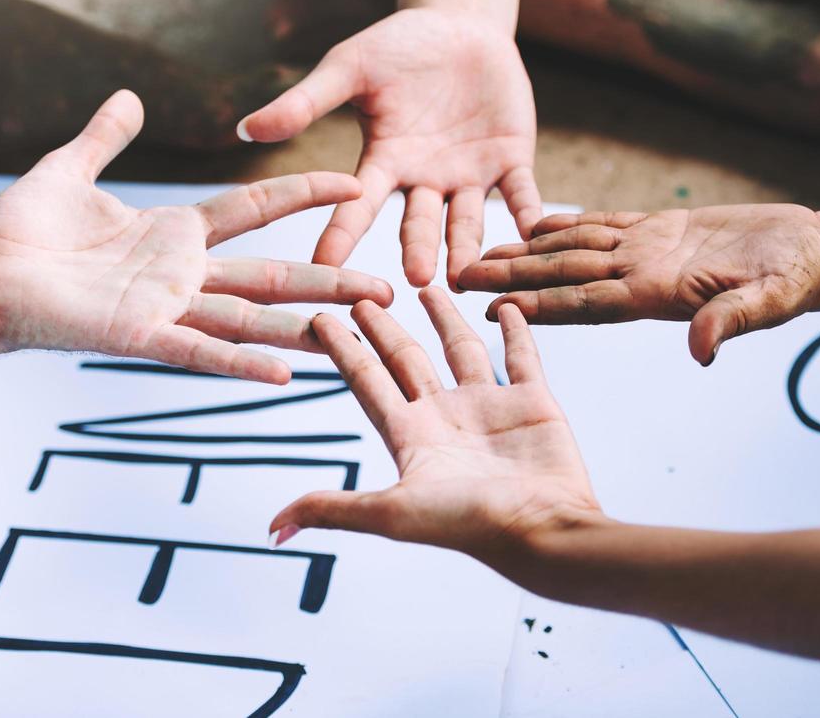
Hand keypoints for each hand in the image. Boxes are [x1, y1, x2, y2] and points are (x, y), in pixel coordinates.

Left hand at [0, 90, 393, 383]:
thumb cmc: (16, 233)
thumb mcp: (68, 171)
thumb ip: (104, 138)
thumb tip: (129, 98)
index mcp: (175, 234)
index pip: (258, 209)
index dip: (305, 192)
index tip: (353, 177)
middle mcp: (183, 275)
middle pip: (274, 274)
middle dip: (332, 278)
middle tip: (389, 284)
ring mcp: (167, 308)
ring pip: (252, 317)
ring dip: (308, 324)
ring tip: (362, 325)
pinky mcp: (140, 336)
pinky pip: (200, 353)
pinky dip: (242, 365)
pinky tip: (288, 374)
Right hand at [237, 9, 541, 288]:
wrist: (459, 26)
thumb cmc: (396, 47)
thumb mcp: (349, 68)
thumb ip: (306, 102)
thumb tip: (246, 129)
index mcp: (383, 162)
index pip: (358, 205)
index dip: (341, 234)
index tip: (324, 268)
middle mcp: (424, 181)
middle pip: (419, 222)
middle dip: (417, 248)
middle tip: (414, 278)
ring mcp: (468, 177)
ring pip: (469, 220)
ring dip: (469, 247)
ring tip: (469, 275)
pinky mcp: (511, 162)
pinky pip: (522, 194)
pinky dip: (530, 215)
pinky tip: (538, 236)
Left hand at [269, 288, 598, 564]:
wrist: (545, 532)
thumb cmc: (471, 526)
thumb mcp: (392, 513)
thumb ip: (334, 509)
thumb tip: (273, 528)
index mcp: (410, 437)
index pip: (367, 382)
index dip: (343, 351)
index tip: (320, 319)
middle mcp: (446, 419)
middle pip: (406, 361)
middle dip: (383, 329)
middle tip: (362, 295)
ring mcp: (489, 409)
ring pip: (460, 351)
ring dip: (443, 320)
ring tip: (426, 288)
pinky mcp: (533, 403)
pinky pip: (521, 356)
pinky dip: (514, 329)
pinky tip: (503, 305)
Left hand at [457, 206, 819, 364]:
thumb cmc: (799, 280)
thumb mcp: (770, 302)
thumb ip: (731, 322)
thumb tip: (701, 351)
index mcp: (655, 296)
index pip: (582, 303)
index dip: (537, 304)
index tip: (490, 307)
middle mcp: (640, 276)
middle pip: (562, 276)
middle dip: (510, 277)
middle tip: (455, 275)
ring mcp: (649, 252)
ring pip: (574, 249)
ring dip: (527, 252)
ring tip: (481, 249)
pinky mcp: (664, 229)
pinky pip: (605, 224)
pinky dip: (569, 223)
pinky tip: (537, 220)